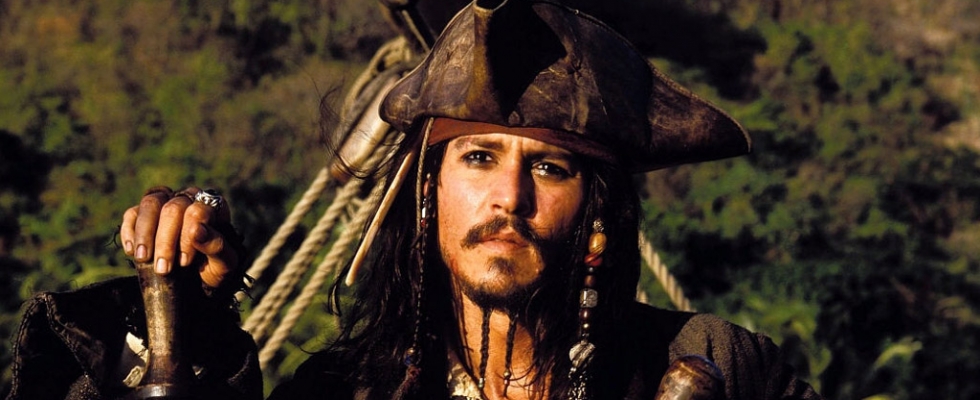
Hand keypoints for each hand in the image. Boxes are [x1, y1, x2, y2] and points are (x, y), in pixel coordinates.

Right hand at [120, 186, 239, 291]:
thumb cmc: (215, 268)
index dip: (187, 237)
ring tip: (144, 258)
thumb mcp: (224, 264)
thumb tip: (197, 230)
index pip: (197, 211)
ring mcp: (166, 202)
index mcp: (214, 208)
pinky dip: (130, 231)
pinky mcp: (145, 214)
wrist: (199, 280)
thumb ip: (216, 246)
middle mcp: (190, 199)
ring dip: (144, 233)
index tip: (184, 262)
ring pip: (150, 203)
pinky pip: (132, 213)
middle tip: (163, 268)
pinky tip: (132, 251)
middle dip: (165, 240)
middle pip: (172, 208)